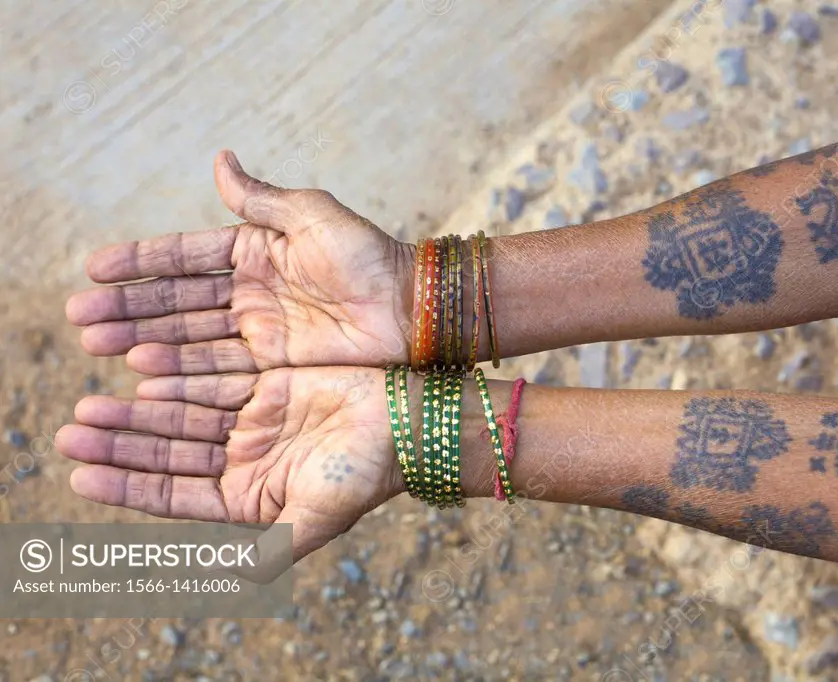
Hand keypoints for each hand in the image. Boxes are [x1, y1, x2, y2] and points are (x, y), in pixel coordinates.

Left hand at [55, 367, 400, 563]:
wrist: (408, 422)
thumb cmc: (365, 473)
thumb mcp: (316, 516)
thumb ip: (271, 547)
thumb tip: (226, 580)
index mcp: (250, 499)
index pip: (174, 496)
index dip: (126, 487)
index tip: (79, 476)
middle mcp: (245, 462)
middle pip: (168, 452)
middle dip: (121, 443)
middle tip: (71, 430)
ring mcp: (253, 422)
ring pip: (181, 415)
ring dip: (137, 413)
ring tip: (91, 407)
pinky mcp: (267, 385)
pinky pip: (211, 379)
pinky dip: (176, 378)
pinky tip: (139, 373)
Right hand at [66, 151, 414, 373]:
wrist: (412, 308)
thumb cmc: (368, 255)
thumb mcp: (312, 216)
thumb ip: (261, 199)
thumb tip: (218, 160)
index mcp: (255, 252)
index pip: (186, 256)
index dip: (141, 263)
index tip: (94, 268)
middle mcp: (250, 294)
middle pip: (178, 302)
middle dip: (129, 309)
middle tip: (79, 320)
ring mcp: (260, 332)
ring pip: (190, 337)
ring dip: (144, 340)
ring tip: (98, 347)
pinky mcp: (274, 366)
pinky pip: (219, 370)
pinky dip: (182, 372)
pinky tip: (143, 374)